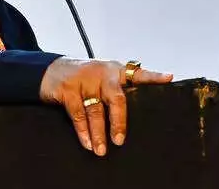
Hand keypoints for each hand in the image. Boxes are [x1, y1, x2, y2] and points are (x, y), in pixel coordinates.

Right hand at [39, 57, 172, 156]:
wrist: (49, 69)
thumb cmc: (82, 78)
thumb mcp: (102, 77)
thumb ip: (118, 89)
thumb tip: (136, 115)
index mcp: (115, 71)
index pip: (137, 73)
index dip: (153, 77)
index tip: (168, 79)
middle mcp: (101, 73)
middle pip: (116, 99)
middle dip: (118, 122)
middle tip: (119, 140)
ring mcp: (83, 80)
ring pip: (95, 111)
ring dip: (98, 133)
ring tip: (101, 150)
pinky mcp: (67, 89)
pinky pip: (77, 114)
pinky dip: (82, 130)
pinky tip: (86, 142)